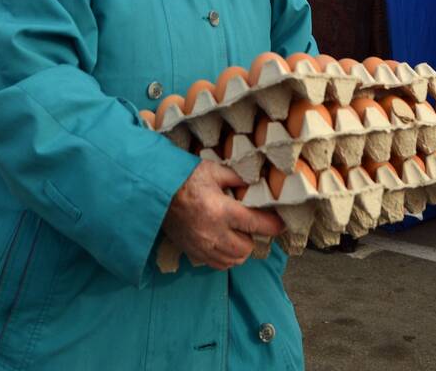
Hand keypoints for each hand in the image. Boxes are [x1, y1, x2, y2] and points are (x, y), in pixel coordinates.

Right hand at [162, 160, 284, 270]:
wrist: (155, 192)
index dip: (273, 225)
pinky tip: (224, 243)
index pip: (256, 224)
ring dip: (240, 250)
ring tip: (236, 234)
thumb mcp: (212, 170)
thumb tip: (256, 183)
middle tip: (249, 225)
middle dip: (253, 237)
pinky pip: (217, 264)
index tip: (280, 224)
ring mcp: (202, 245)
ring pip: (233, 260)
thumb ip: (236, 178)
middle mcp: (212, 232)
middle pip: (246, 248)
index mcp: (220, 210)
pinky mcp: (193, 252)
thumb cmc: (183, 179)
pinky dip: (226, 257)